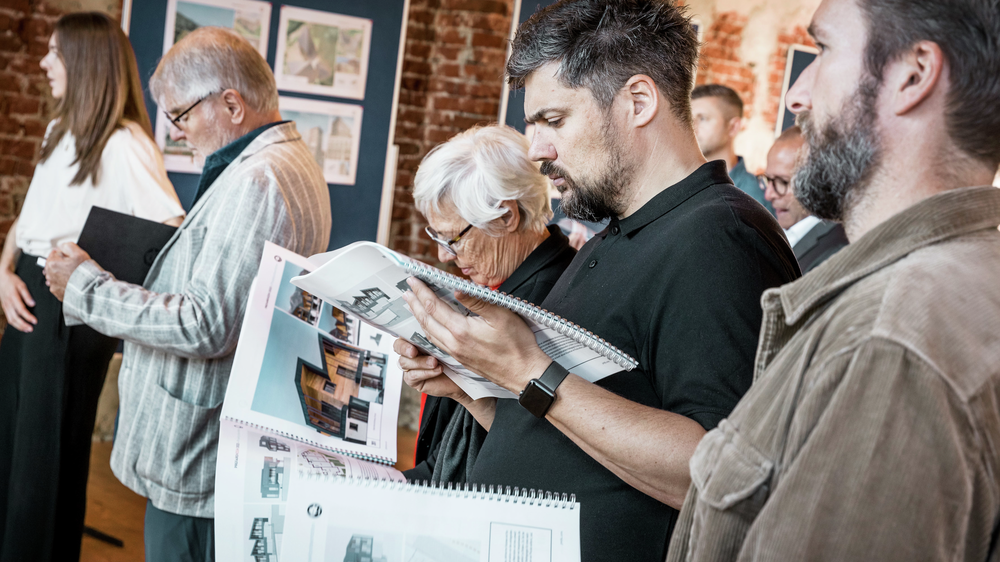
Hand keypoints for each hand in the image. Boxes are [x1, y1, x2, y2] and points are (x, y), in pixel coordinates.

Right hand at [0, 269, 36, 331]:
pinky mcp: (4, 307)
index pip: (21, 310)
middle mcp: (8, 303)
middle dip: (23, 325)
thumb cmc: (12, 281)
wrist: (1, 278)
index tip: (35, 321)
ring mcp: (5, 306)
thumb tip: (32, 304)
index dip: (28, 317)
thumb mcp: (21, 285)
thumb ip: (27, 295)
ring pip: (10, 319)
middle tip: (31, 329)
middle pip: (14, 318)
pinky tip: (20, 326)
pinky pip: (8, 318)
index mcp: (13, 297)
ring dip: (19, 326)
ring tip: (27, 330)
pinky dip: (14, 324)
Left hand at [43, 242, 90, 301]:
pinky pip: (59, 286)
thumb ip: (68, 246)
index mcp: (52, 264)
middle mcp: (50, 275)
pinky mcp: (58, 294)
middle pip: (54, 265)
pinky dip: (65, 284)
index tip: (72, 257)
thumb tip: (62, 246)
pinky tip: (73, 283)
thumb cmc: (85, 273)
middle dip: (62, 264)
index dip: (64, 254)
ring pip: (56, 276)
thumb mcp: (79, 253)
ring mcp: (53, 285)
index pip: (54, 253)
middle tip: (75, 266)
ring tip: (75, 275)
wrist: (91, 290)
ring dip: (63, 274)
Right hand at [394, 338, 470, 403]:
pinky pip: (412, 375)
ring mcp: (410, 365)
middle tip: (414, 351)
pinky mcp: (412, 379)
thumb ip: (434, 334)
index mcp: (415, 338)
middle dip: (405, 348)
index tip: (409, 333)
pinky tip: (437, 370)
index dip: (401, 332)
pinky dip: (425, 372)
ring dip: (420, 362)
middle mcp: (410, 351)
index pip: (402, 332)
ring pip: (404, 362)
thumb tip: (431, 325)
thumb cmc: (452, 357)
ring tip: (435, 362)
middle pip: (398, 346)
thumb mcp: (444, 342)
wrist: (461, 376)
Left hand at [401, 277, 550, 393]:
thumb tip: (457, 288)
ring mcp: (456, 354)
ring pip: (429, 334)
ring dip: (419, 318)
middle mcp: (454, 344)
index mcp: (461, 331)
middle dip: (414, 305)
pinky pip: (437, 343)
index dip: (421, 292)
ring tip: (413, 306)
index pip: (434, 307)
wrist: (524, 373)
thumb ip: (477, 301)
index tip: (413, 280)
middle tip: (406, 292)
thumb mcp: (501, 316)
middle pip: (426, 321)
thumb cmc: (517, 344)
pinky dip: (428, 331)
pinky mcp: (460, 360)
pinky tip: (430, 326)